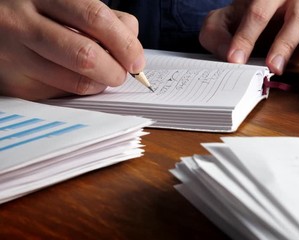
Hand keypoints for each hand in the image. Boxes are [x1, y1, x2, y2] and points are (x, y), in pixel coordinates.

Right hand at [0, 0, 143, 99]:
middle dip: (114, 71)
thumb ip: (104, 19)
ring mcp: (13, 55)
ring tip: (100, 75)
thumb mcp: (67, 2)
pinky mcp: (12, 83)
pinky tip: (74, 78)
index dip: (125, 43)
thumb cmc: (37, 12)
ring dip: (99, 84)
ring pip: (74, 82)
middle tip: (121, 73)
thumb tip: (133, 48)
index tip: (137, 61)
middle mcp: (22, 23)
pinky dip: (77, 91)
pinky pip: (59, 95)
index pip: (95, 18)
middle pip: (85, 56)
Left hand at [199, 0, 298, 74]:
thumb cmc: (238, 23)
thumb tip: (227, 54)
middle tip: (274, 66)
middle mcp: (292, 2)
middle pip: (295, 16)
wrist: (256, 25)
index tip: (236, 59)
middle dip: (284, 43)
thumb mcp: (219, 26)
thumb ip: (216, 35)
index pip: (257, 12)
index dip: (246, 36)